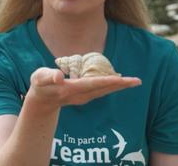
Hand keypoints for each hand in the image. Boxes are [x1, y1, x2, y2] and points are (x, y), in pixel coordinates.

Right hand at [27, 67, 141, 111]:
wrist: (41, 102)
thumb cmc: (40, 86)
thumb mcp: (39, 78)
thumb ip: (48, 76)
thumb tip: (59, 76)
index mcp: (72, 89)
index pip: (93, 84)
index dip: (108, 81)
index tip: (122, 80)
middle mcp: (81, 95)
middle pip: (104, 89)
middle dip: (120, 85)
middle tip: (137, 81)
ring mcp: (84, 97)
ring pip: (105, 91)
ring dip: (120, 86)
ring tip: (134, 82)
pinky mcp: (85, 96)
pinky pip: (102, 90)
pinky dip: (112, 86)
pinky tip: (120, 82)